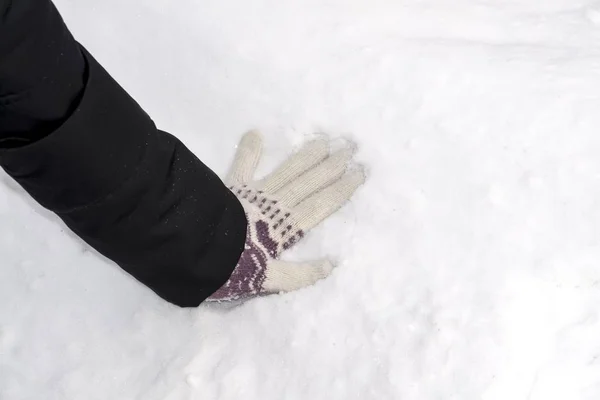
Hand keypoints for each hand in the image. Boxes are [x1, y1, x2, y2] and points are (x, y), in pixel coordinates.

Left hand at [208, 131, 364, 300]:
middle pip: (309, 183)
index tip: (360, 173)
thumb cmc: (231, 269)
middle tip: (351, 147)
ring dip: (307, 156)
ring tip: (324, 140)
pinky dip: (249, 151)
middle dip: (332, 166)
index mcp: (285, 229)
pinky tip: (255, 133)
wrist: (194, 251)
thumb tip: (331, 264)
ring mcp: (254, 195)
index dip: (341, 190)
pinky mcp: (232, 189)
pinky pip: (242, 166)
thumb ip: (299, 274)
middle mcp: (274, 206)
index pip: (320, 205)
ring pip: (287, 171)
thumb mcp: (268, 281)